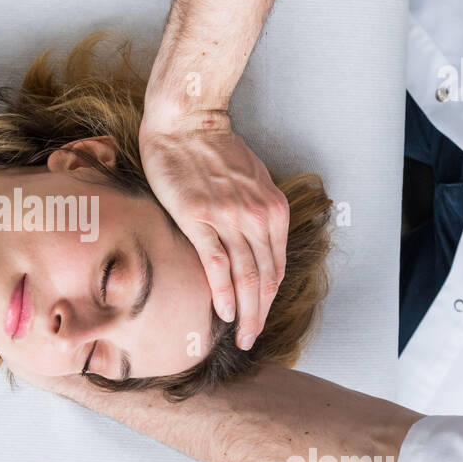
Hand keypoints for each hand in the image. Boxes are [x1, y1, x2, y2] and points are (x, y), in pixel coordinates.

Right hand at [139, 111, 288, 349]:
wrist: (187, 122)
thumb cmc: (214, 150)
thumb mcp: (252, 181)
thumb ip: (257, 214)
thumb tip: (253, 246)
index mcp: (274, 210)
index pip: (275, 267)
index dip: (269, 299)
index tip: (259, 318)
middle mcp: (258, 216)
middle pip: (264, 278)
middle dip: (260, 314)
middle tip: (252, 339)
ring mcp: (231, 218)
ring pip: (244, 277)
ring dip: (244, 312)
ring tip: (241, 336)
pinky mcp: (201, 217)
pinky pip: (217, 263)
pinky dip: (222, 291)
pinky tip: (222, 312)